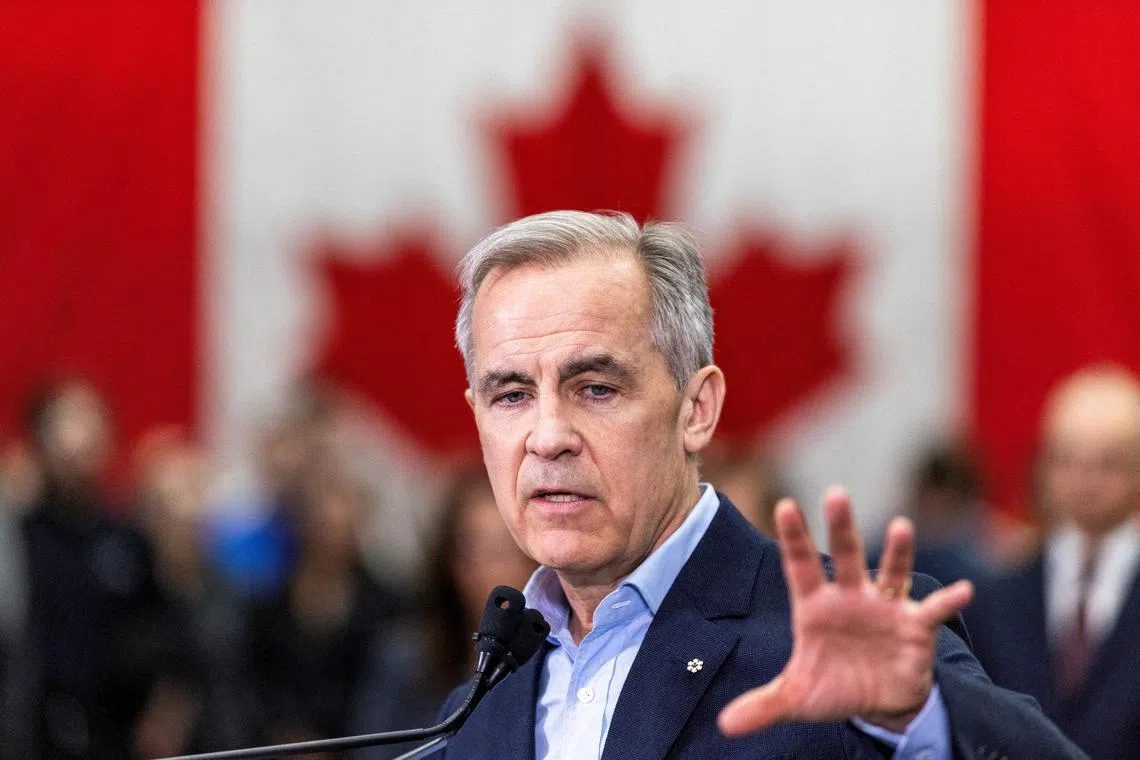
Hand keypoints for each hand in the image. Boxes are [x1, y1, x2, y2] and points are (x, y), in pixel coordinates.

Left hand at [718, 487, 972, 735]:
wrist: (879, 703)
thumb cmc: (834, 686)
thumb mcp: (797, 697)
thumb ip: (762, 705)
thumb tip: (724, 725)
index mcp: (816, 606)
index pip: (801, 565)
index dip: (794, 538)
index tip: (785, 504)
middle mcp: (850, 597)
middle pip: (846, 555)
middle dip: (841, 526)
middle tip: (837, 493)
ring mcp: (884, 608)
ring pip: (890, 572)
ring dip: (897, 551)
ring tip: (900, 527)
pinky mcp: (915, 627)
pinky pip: (932, 611)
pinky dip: (947, 602)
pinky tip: (963, 591)